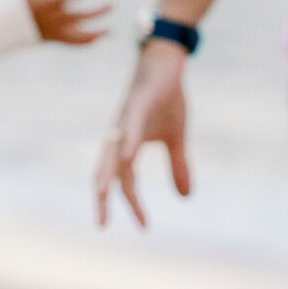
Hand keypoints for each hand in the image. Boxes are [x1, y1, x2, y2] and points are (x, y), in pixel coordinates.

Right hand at [22, 0, 109, 44]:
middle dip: (99, 11)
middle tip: (112, 4)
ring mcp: (56, 30)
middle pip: (82, 16)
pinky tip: (98, 37)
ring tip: (109, 30)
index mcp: (49, 2)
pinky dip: (86, 42)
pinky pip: (73, 43)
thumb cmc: (15, 2)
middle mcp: (55, 18)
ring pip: (80, 34)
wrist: (6, 26)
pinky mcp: (55, 38)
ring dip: (96, 32)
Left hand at [94, 41, 191, 227]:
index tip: (145, 226)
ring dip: (106, 174)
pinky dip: (126, 142)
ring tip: (102, 196)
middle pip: (105, 172)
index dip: (133, 204)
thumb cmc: (166, 98)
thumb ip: (178, 167)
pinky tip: (126, 157)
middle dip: (102, 199)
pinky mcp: (137, 104)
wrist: (165, 61)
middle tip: (102, 225)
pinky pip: (129, 126)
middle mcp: (118, 135)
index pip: (125, 182)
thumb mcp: (176, 137)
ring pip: (111, 151)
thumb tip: (185, 198)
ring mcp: (125, 120)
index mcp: (126, 145)